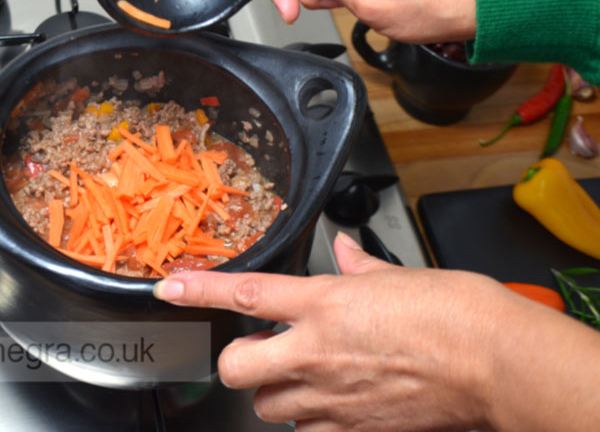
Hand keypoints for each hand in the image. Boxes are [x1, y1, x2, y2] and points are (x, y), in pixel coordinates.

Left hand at [154, 232, 498, 430]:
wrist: (496, 363)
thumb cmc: (457, 312)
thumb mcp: (400, 275)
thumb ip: (359, 268)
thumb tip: (344, 253)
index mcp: (324, 304)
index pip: (244, 293)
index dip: (199, 289)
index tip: (171, 287)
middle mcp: (316, 352)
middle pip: (235, 368)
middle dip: (237, 361)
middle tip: (260, 350)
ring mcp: (331, 397)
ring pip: (268, 407)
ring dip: (276, 393)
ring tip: (305, 378)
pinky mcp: (354, 430)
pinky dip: (312, 422)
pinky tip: (336, 404)